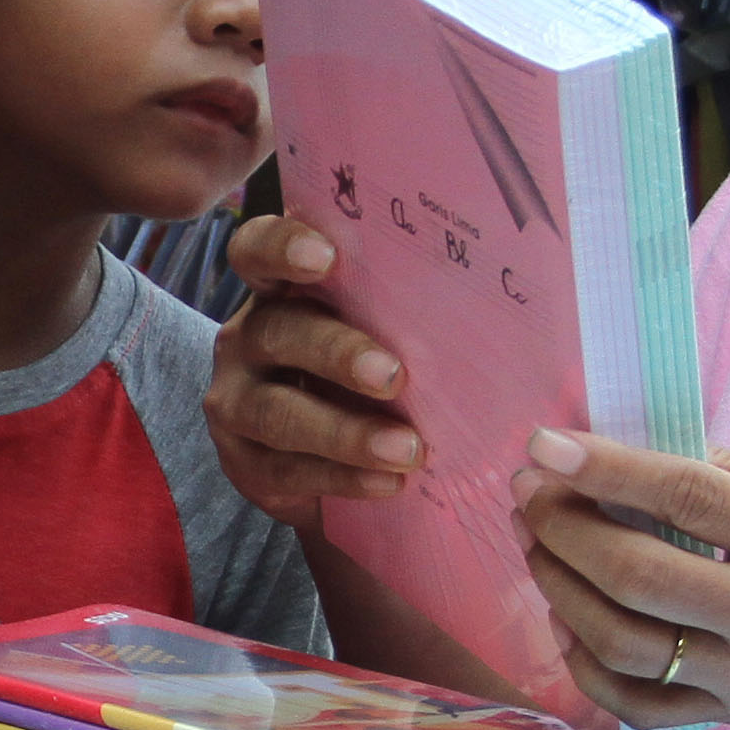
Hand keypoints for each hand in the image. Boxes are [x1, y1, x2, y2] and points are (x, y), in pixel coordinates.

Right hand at [205, 215, 426, 511]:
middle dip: (337, 352)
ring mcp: (236, 401)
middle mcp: (248, 338)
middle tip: (394, 376)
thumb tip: (493, 310)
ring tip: (406, 449)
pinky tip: (388, 482)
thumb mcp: (381, 337)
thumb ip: (402, 317)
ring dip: (344, 432)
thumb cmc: (369, 381)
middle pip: (277, 332)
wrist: (333, 467)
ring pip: (277, 412)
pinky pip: (286, 470)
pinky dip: (341, 478)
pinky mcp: (241, 462)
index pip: (257, 250)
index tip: (326, 258)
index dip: (281, 246)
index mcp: (280, 292)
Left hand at [511, 428, 729, 729]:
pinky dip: (587, 663)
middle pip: (641, 575)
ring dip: (561, 590)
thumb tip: (639, 450)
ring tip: (537, 546)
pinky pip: (639, 703)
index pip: (687, 496)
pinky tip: (568, 619)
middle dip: (566, 529)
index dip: (605, 468)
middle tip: (530, 494)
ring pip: (626, 644)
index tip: (545, 445)